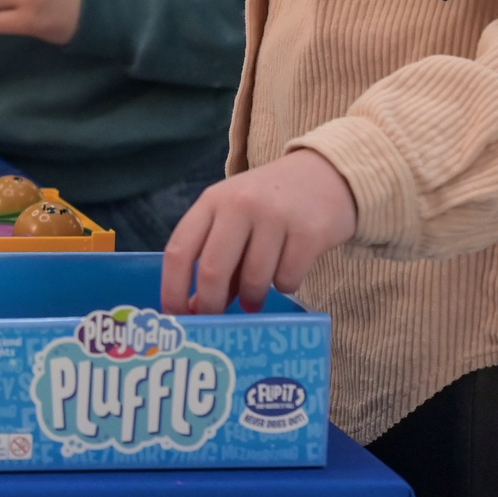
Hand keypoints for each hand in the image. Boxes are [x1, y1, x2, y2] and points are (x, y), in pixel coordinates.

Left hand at [160, 150, 357, 315]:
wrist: (326, 175)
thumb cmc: (269, 204)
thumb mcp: (233, 219)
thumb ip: (213, 256)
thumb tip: (194, 307)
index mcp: (212, 200)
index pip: (179, 250)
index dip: (172, 288)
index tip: (174, 316)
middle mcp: (240, 204)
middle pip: (213, 270)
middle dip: (211, 305)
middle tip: (216, 321)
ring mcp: (276, 216)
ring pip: (254, 279)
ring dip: (252, 299)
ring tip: (254, 300)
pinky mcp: (310, 232)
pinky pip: (288, 279)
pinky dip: (284, 286)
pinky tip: (286, 274)